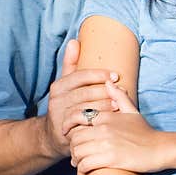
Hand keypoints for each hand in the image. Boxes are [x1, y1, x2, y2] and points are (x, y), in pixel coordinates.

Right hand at [43, 39, 119, 156]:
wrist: (53, 134)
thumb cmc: (67, 104)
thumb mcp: (67, 84)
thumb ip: (71, 64)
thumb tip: (74, 41)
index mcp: (59, 86)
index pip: (80, 75)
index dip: (98, 74)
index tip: (115, 75)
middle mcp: (57, 100)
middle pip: (85, 93)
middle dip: (105, 91)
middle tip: (122, 91)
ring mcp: (60, 116)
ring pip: (85, 109)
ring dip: (104, 106)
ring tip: (119, 105)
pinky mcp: (65, 130)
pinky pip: (82, 125)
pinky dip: (96, 121)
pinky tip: (108, 119)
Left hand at [68, 82, 167, 173]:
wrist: (160, 149)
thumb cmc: (145, 132)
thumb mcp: (132, 111)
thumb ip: (119, 96)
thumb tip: (108, 82)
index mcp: (107, 116)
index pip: (77, 117)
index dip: (69, 126)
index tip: (69, 134)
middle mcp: (105, 128)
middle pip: (75, 137)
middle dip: (72, 146)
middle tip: (76, 151)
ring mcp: (107, 144)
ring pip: (78, 151)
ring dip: (76, 158)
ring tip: (80, 161)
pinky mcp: (111, 159)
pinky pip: (86, 164)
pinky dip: (83, 168)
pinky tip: (86, 169)